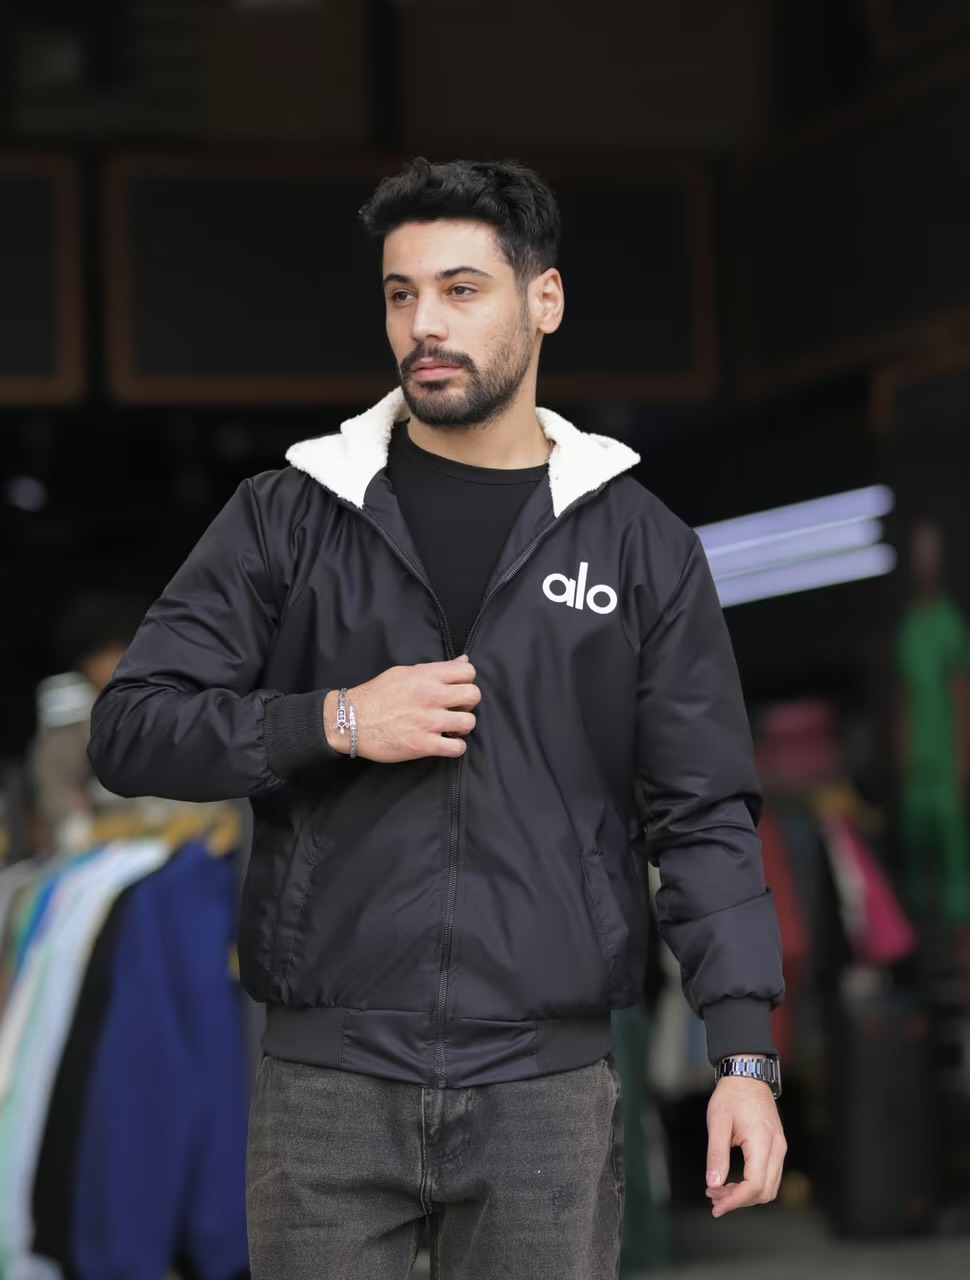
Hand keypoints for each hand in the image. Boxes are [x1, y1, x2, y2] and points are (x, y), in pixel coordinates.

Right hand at [324, 657, 480, 762]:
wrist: (351, 720)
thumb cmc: (376, 695)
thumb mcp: (404, 672)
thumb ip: (435, 668)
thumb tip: (463, 661)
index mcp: (426, 676)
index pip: (468, 671)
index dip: (467, 681)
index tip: (457, 690)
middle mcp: (430, 696)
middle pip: (473, 695)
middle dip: (468, 703)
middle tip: (455, 710)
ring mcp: (428, 721)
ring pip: (469, 722)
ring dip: (463, 727)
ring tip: (451, 728)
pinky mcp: (422, 744)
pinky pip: (456, 748)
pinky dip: (456, 747)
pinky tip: (446, 744)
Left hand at [705, 1076, 786, 1217]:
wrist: (747, 1075)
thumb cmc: (732, 1094)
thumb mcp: (717, 1121)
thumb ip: (716, 1154)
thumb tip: (713, 1183)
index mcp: (762, 1141)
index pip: (755, 1185)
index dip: (736, 1200)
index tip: (717, 1204)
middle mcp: (776, 1148)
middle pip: (765, 1191)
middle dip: (739, 1201)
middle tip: (714, 1198)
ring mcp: (779, 1148)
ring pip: (769, 1187)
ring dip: (746, 1195)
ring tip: (720, 1191)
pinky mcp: (776, 1147)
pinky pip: (769, 1176)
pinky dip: (752, 1185)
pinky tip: (733, 1182)